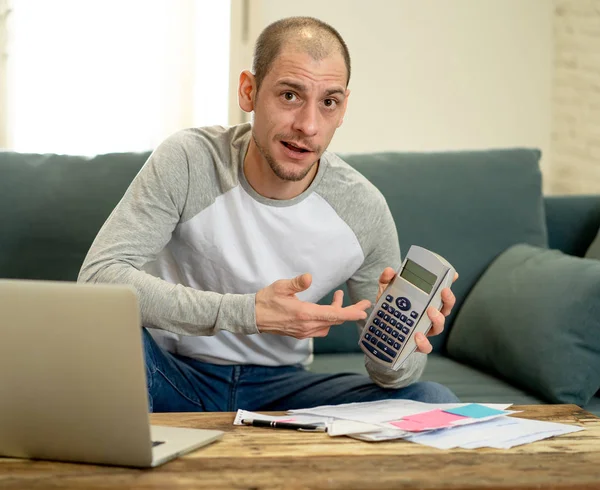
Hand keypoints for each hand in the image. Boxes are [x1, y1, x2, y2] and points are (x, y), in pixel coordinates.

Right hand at [256, 273, 371, 338]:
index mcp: (304, 314)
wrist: (252, 317)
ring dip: (336, 313)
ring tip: (337, 297)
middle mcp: (307, 326)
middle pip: (335, 321)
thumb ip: (296, 283)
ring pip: (329, 325)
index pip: (333, 315)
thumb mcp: (280, 287)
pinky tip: (325, 309)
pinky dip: (327, 319)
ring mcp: (304, 332)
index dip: (350, 313)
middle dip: (350, 311)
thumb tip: (308, 277)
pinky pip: (321, 328)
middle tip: (363, 304)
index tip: (363, 311)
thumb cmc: (266, 300)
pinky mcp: (301, 333)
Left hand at [376, 267, 458, 354]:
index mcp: (426, 301)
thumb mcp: (386, 291)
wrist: (379, 328)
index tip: (454, 274)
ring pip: (439, 326)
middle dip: (448, 300)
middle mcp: (429, 315)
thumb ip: (387, 279)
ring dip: (438, 319)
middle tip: (443, 292)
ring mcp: (425, 329)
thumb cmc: (389, 307)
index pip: (441, 292)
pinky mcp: (417, 344)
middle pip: (446, 308)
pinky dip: (424, 342)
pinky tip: (417, 335)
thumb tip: (390, 271)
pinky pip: (426, 346)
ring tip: (430, 312)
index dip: (450, 283)